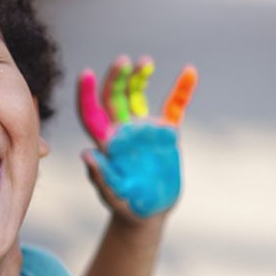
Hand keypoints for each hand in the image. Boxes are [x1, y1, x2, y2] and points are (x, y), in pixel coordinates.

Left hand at [77, 55, 197, 220]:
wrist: (149, 213)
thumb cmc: (126, 206)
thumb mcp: (113, 195)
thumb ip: (101, 176)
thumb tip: (86, 153)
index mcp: (106, 143)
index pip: (91, 113)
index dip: (86, 94)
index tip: (85, 74)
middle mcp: (122, 131)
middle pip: (114, 97)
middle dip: (116, 78)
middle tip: (124, 61)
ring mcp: (144, 129)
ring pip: (138, 95)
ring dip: (140, 77)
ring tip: (146, 63)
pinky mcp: (166, 134)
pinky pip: (175, 106)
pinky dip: (182, 90)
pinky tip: (190, 72)